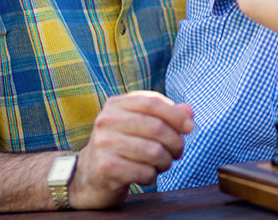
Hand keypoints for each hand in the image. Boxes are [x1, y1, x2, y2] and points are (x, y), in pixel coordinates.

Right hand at [68, 91, 193, 209]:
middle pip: (156, 127)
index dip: (176, 114)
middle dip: (175, 142)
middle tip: (177, 152)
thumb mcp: (140, 126)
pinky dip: (152, 176)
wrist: (88, 176)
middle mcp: (106, 121)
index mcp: (115, 105)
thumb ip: (165, 116)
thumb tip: (189, 111)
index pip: (152, 102)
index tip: (190, 127)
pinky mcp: (106, 167)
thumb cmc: (121, 147)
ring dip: (166, 161)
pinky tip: (146, 175)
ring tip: (162, 164)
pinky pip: (145, 172)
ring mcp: (104, 144)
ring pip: (154, 151)